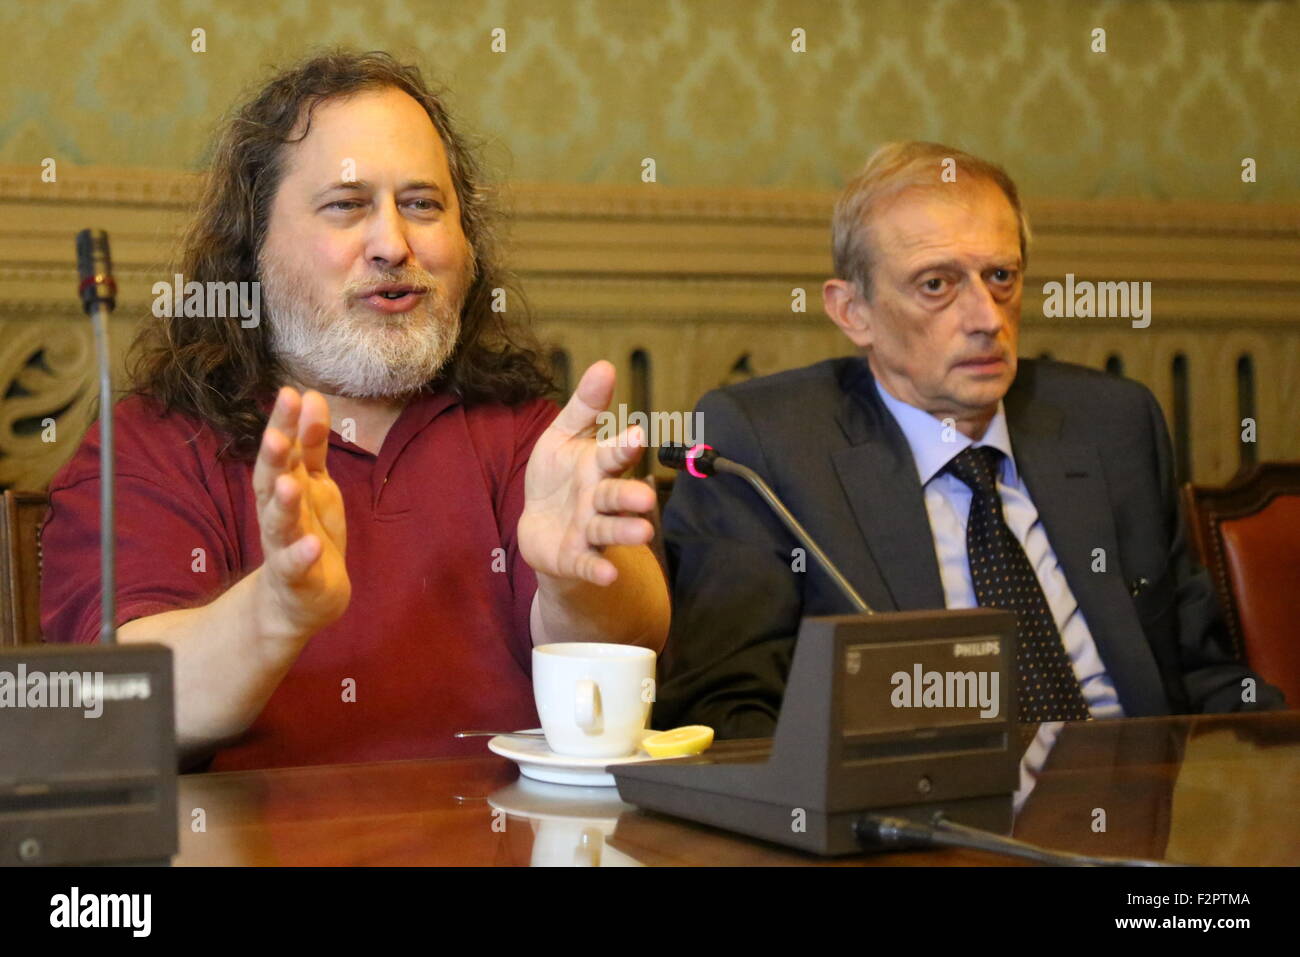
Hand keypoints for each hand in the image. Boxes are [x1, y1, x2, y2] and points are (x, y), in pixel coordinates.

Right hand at [251, 386, 350, 642]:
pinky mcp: (296, 578)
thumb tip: (311, 395)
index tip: (291, 393)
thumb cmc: (306, 532)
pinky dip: (301, 556)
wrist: (298, 599)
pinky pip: (295, 567)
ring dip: (283, 504)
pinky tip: (311, 545)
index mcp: (283, 487)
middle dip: (274, 460)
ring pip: (279, 523)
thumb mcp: (315, 484)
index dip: (284, 424)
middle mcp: (277, 514)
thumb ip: (313, 444)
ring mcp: (283, 547)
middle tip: (278, 436)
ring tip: (290, 485)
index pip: (282, 451)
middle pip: (271, 482)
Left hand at [519, 361, 656, 586]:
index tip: (636, 435)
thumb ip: (585, 406)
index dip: (623, 446)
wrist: (540, 525)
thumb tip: (605, 365)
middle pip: (615, 495)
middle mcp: (598, 498)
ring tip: (644, 534)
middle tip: (646, 498)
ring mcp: (588, 529)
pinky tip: (608, 574)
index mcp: (597, 465)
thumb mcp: (564, 436)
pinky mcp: (576, 557)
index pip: (612, 454)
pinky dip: (598, 568)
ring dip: (626, 532)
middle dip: (629, 497)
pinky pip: (588, 562)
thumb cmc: (558, 475)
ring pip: (608, 529)